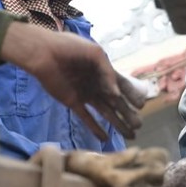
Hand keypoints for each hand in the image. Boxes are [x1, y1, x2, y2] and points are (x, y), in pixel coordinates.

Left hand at [0, 22, 144, 140]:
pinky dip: (95, 128)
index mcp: (105, 71)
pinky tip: (104, 138)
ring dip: (118, 124)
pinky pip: (86, 117)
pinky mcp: (73, 102)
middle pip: (117, 103)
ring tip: (130, 136)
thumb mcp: (94, 53)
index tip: (141, 106)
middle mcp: (98, 85)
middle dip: (129, 114)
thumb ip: (107, 72)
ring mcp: (86, 94)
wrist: (43, 53)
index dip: (133, 96)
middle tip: (139, 126)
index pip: (123, 86)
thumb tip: (117, 95)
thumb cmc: (69, 48)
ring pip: (106, 112)